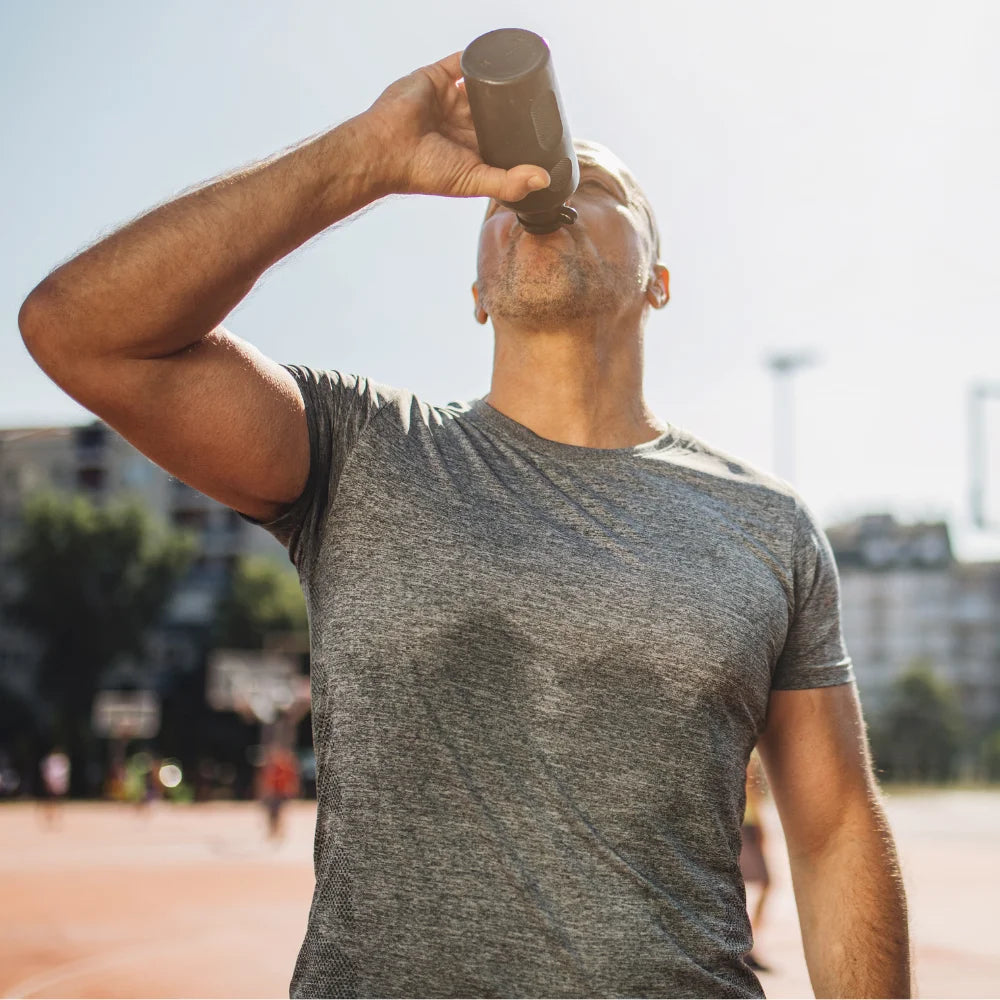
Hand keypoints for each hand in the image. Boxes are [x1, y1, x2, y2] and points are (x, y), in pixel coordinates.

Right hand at [361, 51, 549, 201]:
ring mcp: (448, 99)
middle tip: (540, 95)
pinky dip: (478, 57)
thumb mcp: (473, 181)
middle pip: (494, 109)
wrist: (386, 148)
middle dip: (512, 103)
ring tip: (523, 73)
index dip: (520, 132)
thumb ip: (508, 183)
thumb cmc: (423, 171)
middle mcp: (460, 124)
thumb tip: (544, 180)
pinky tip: (497, 55)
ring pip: (481, 85)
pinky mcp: (436, 78)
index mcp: (469, 149)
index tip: (545, 126)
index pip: (501, 137)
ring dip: (499, 79)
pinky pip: (461, 62)